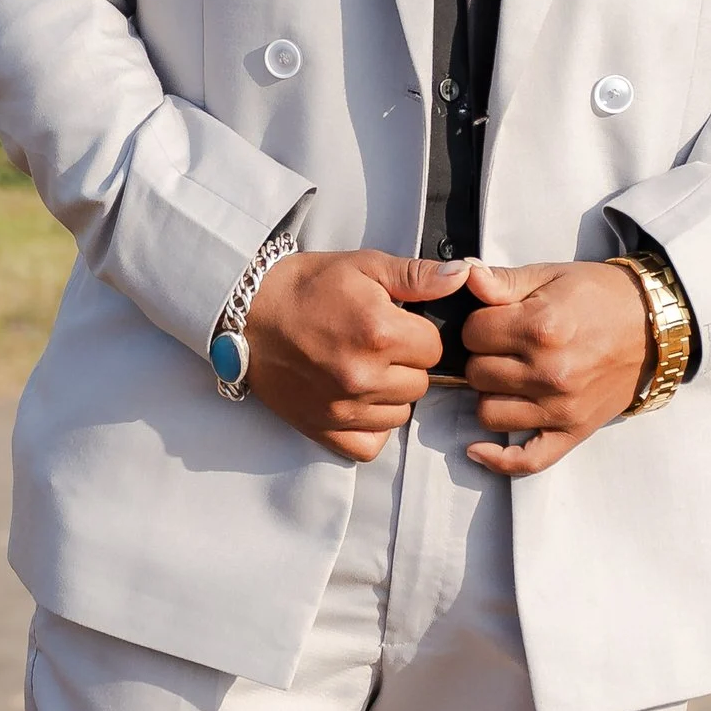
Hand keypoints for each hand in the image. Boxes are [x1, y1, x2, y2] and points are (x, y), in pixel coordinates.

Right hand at [243, 249, 460, 461]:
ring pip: (401, 414)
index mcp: (379, 332)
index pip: (435, 348)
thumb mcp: (364, 266)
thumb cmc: (306, 287)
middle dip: (406, 363)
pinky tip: (359, 402)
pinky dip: (371, 427)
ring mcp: (343, 407)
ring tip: (364, 369)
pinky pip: (371, 444)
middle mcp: (363, 375)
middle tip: (377, 345)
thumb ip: (417, 276)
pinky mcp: (323, 429)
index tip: (396, 325)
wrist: (247, 314)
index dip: (418, 334)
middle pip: (421, 383)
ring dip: (391, 395)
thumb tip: (463, 277)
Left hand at [457, 259, 647, 476]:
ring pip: (488, 413)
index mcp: (542, 327)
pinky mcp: (574, 431)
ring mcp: (562, 407)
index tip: (495, 322)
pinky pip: (527, 460)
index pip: (473, 333)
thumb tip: (465, 277)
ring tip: (508, 378)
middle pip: (477, 373)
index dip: (478, 324)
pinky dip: (498, 459)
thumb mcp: (552, 275)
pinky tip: (478, 448)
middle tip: (504, 348)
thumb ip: (504, 281)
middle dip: (482, 357)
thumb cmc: (600, 296)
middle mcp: (550, 371)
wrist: (652, 324)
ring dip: (491, 395)